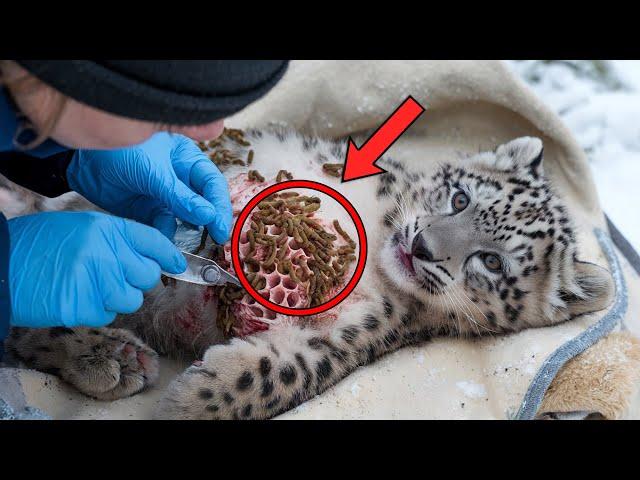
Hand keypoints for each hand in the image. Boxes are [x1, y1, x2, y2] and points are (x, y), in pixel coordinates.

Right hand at [7, 211, 186, 327]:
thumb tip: (149, 255)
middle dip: (135, 279)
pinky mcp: (82, 307)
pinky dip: (95, 310)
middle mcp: (106, 253)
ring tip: (88, 286)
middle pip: (147, 275)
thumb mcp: (80, 227)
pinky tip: (74, 296)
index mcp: (107, 228)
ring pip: (132, 299)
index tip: (176, 263)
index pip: (153, 241)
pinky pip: (107, 314)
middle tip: (112, 276)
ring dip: (116, 297)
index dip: (168, 254)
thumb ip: (115, 239)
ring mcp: (96, 281)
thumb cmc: (37, 245)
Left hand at [67, 133, 232, 242]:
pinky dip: (164, 233)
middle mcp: (180, 177)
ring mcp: (165, 195)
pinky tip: (161, 237)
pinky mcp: (149, 210)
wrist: (78, 163)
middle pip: (203, 202)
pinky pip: (164, 225)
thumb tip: (208, 215)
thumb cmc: (118, 152)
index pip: (211, 183)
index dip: (220, 205)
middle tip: (215, 239)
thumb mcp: (153, 173)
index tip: (221, 228)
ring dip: (185, 229)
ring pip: (185, 217)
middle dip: (208, 220)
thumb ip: (180, 196)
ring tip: (185, 240)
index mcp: (186, 158)